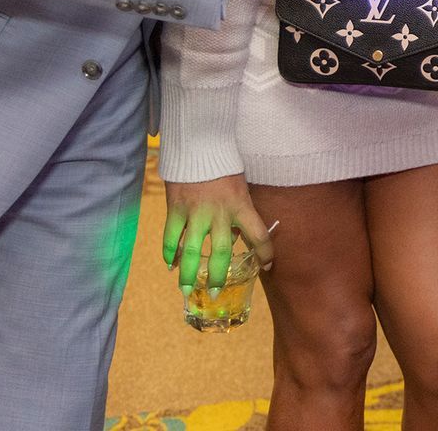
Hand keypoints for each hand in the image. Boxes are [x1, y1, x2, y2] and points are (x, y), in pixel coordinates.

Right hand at [162, 174, 274, 290]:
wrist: (200, 144)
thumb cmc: (226, 165)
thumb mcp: (241, 188)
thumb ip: (240, 212)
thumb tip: (235, 237)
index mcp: (241, 205)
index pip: (259, 235)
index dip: (265, 253)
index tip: (267, 266)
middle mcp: (220, 213)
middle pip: (222, 252)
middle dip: (218, 276)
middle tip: (215, 293)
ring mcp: (196, 212)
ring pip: (193, 251)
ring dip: (189, 274)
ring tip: (186, 290)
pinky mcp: (176, 208)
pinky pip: (172, 237)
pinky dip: (170, 253)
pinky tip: (170, 265)